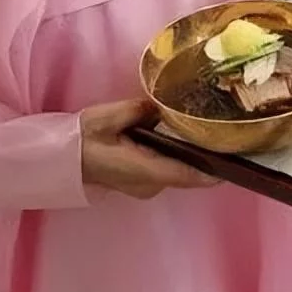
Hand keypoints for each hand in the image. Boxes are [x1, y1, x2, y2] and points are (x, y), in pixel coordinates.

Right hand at [80, 100, 219, 198]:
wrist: (58, 160)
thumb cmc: (80, 140)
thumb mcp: (107, 118)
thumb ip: (137, 110)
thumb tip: (160, 104)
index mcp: (143, 170)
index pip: (185, 174)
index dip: (210, 170)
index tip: (233, 162)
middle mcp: (148, 184)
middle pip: (185, 172)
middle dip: (205, 157)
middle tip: (225, 132)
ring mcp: (144, 187)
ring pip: (176, 171)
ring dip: (191, 156)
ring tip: (210, 132)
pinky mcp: (140, 182)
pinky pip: (167, 170)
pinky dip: (178, 157)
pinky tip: (184, 138)